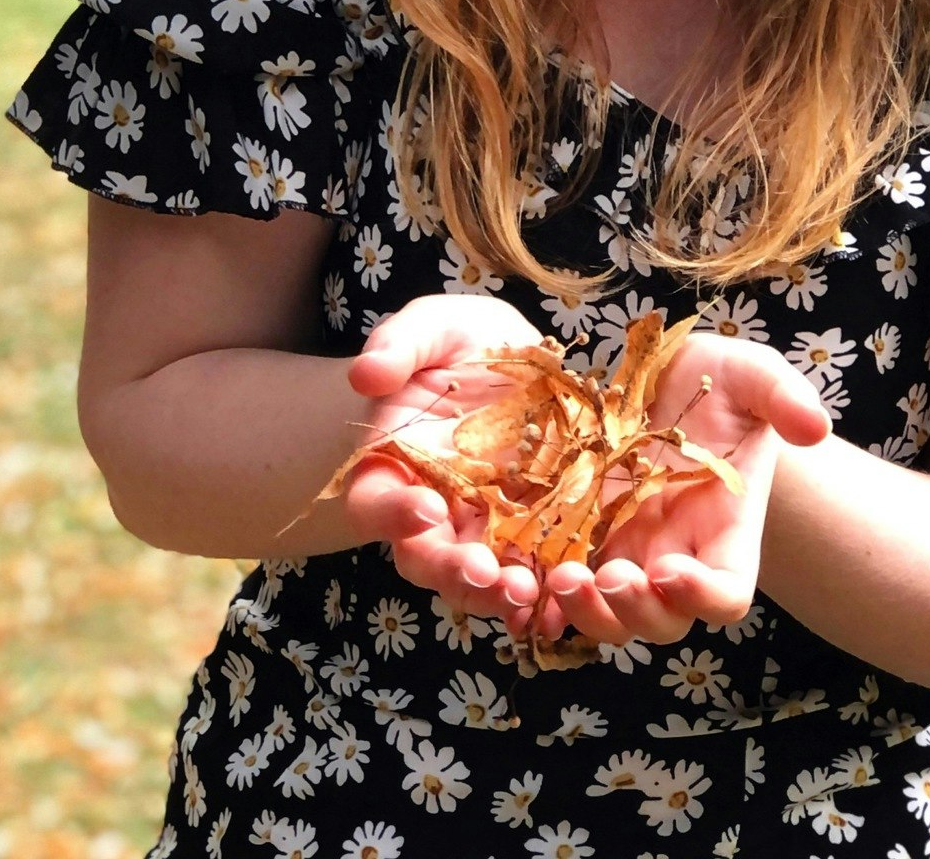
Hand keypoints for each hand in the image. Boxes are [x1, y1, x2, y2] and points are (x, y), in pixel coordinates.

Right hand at [343, 294, 546, 622]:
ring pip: (479, 575)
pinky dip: (545, 590)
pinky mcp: (534, 529)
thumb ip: (400, 344)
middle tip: (482, 573)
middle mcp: (433, 506)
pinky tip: (563, 601)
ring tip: (527, 593)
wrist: (516, 360)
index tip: (427, 508)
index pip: (374, 501)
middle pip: (425, 557)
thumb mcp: (434, 327)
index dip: (392, 513)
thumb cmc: (460, 342)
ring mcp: (485, 524)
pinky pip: (534, 569)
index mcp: (394, 463)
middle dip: (450, 571)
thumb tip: (366, 373)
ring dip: (498, 592)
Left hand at [509, 331, 830, 650]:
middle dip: (632, 611)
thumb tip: (815, 425)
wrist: (664, 384)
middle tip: (603, 576)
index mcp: (724, 532)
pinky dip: (535, 594)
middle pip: (661, 620)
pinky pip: (554, 588)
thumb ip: (783, 395)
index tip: (672, 567)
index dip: (703, 595)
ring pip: (605, 617)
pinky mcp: (573, 539)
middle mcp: (673, 556)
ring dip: (581, 611)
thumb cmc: (719, 386)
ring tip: (555, 575)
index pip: (727, 594)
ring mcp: (622, 553)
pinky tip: (512, 576)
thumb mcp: (751, 376)